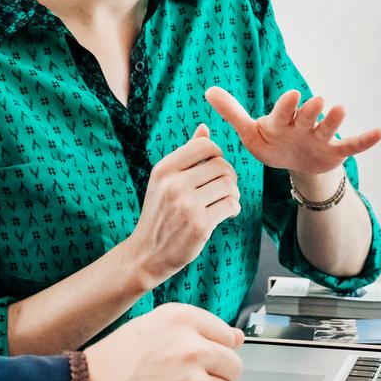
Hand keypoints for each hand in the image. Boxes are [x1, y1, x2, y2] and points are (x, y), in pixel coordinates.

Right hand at [84, 303, 243, 380]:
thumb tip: (238, 338)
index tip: (195, 359)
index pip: (226, 334)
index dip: (211, 350)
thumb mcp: (147, 329)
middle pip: (233, 366)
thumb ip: (194, 330)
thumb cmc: (108, 364)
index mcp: (180, 319)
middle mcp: (192, 348)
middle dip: (214, 376)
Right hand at [128, 125, 239, 284]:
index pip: (205, 146)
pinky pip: (231, 205)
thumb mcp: (164, 181)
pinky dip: (233, 209)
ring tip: (224, 202)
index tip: (215, 168)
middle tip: (223, 188)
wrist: (147, 252)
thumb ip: (186, 155)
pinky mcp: (199, 224)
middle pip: (221, 165)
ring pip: (229, 185)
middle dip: (228, 176)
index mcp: (164, 169)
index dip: (217, 154)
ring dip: (232, 194)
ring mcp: (186, 205)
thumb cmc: (160, 214)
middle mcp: (173, 184)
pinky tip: (223, 214)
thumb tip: (204, 128)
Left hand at [205, 86, 380, 176]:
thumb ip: (231, 112)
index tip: (291, 95)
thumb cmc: (270, 143)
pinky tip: (379, 134)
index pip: (282, 112)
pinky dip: (364, 140)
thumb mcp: (249, 132)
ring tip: (340, 109)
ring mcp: (320, 137)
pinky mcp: (334, 151)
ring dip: (333, 120)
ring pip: (328, 127)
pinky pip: (351, 146)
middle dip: (310, 110)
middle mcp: (302, 125)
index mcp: (280, 121)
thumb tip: (207, 90)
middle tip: (315, 101)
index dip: (286, 105)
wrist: (293, 163)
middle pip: (307, 116)